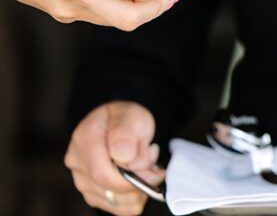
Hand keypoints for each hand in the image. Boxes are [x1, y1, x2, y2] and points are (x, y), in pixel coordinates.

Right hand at [65, 101, 163, 215]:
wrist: (122, 125)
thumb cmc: (127, 120)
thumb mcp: (132, 116)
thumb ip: (126, 134)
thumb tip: (123, 157)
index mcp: (84, 138)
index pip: (101, 173)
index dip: (130, 178)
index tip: (153, 171)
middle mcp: (77, 162)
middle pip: (108, 189)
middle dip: (138, 182)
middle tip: (153, 165)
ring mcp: (82, 180)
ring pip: (116, 201)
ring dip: (138, 189)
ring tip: (142, 167)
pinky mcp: (93, 194)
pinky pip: (119, 208)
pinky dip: (134, 198)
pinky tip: (137, 179)